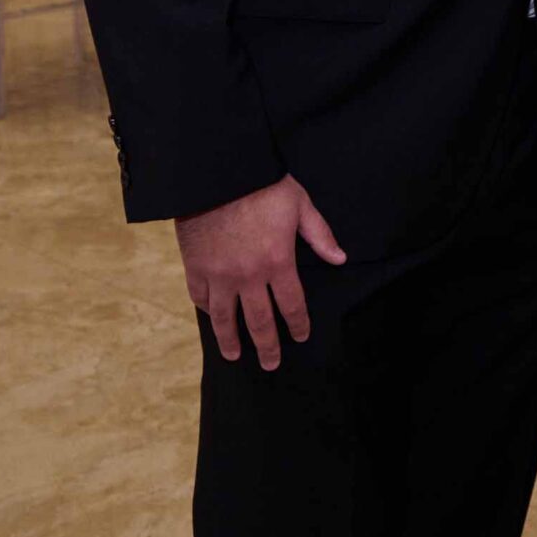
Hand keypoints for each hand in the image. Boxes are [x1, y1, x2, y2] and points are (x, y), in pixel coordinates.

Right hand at [175, 174, 345, 370]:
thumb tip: (340, 259)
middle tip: (271, 364)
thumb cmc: (262, 184)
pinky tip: (212, 317)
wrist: (217, 171)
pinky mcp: (195, 266)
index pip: (292, 305)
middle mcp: (249, 276)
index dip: (297, 324)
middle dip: (267, 346)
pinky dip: (206, 310)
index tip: (300, 338)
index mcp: (278, 262)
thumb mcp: (300, 204)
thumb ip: (320, 235)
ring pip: (225, 318)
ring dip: (230, 340)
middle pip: (260, 321)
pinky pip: (200, 296)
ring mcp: (219, 274)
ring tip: (235, 355)